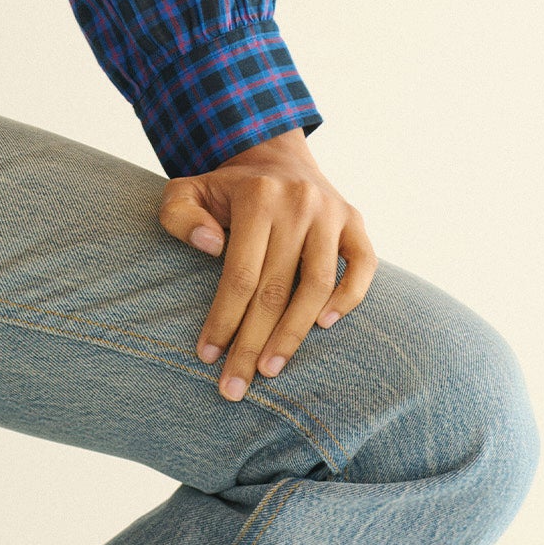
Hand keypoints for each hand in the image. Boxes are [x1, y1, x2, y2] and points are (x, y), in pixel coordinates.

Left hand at [158, 127, 376, 400]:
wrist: (275, 158)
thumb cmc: (227, 190)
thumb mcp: (188, 189)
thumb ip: (180, 214)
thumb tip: (211, 247)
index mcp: (256, 195)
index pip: (240, 273)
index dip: (224, 319)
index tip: (207, 356)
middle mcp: (297, 202)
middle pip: (275, 288)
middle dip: (253, 343)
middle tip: (235, 386)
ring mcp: (331, 212)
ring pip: (318, 285)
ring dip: (294, 334)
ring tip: (270, 371)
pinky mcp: (356, 221)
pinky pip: (362, 266)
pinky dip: (349, 298)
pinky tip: (323, 327)